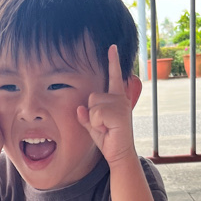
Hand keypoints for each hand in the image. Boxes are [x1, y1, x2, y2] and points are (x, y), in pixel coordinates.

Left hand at [76, 45, 136, 166]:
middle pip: (92, 96)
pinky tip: (108, 129)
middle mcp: (120, 99)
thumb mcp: (93, 126)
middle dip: (92, 112)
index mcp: (116, 98)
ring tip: (106, 127)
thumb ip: (86, 116)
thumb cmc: (108, 138)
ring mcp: (121, 105)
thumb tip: (79, 108)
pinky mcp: (120, 113)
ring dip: (95, 119)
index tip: (112, 47)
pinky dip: (98, 123)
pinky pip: (97, 113)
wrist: (119, 154)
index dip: (113, 61)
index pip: (114, 76)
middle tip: (103, 125)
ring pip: (93, 104)